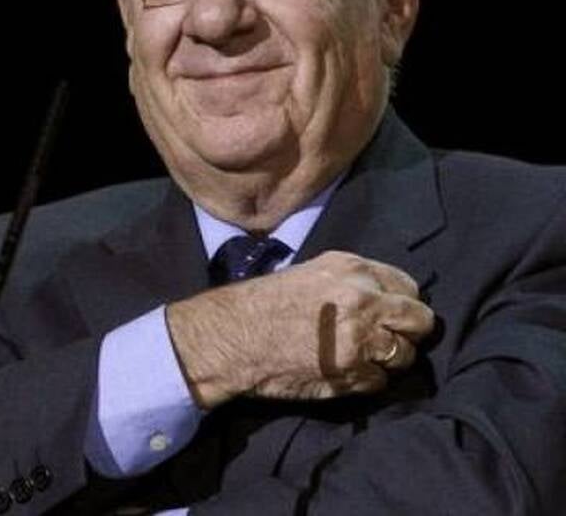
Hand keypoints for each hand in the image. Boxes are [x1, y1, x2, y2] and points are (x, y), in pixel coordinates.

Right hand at [165, 250, 434, 408]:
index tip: (389, 316)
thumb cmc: (261, 304)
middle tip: (387, 341)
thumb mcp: (310, 273)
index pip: (409, 288)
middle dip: (408, 333)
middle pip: (420, 321)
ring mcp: (361, 338)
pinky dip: (365, 381)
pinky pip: (379, 382)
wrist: (231, 337)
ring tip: (360, 360)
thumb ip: (351, 282)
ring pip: (404, 355)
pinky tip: (342, 374)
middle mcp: (364, 299)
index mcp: (353, 269)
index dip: (402, 305)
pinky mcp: (352, 372)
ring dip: (387, 361)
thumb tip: (383, 298)